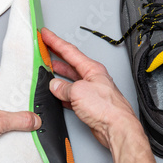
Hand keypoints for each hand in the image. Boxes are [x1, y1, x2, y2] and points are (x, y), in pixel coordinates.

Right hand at [41, 28, 136, 147]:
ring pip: (71, 79)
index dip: (55, 42)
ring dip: (59, 75)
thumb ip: (64, 88)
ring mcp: (92, 91)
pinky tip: (57, 93)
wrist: (117, 128)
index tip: (46, 34)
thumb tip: (55, 86)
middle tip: (45, 48)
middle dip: (56, 56)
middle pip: (71, 63)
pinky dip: (63, 93)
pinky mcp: (90, 105)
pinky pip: (72, 95)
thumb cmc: (107, 108)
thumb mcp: (79, 92)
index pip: (70, 51)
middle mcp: (93, 78)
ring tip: (47, 69)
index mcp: (92, 69)